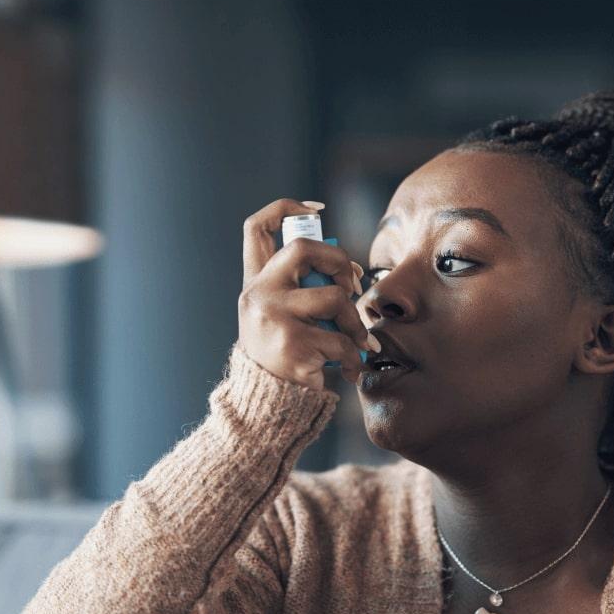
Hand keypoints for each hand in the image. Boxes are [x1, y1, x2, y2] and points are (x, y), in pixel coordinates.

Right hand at [238, 198, 373, 390]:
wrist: (268, 405)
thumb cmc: (285, 356)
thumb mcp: (280, 316)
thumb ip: (301, 290)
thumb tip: (349, 273)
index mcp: (255, 283)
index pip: (257, 228)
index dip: (286, 208)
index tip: (317, 211)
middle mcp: (258, 295)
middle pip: (302, 248)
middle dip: (338, 260)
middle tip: (351, 286)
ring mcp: (274, 319)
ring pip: (334, 298)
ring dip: (355, 321)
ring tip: (358, 341)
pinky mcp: (293, 346)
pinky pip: (341, 341)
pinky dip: (355, 355)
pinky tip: (352, 368)